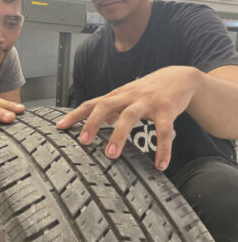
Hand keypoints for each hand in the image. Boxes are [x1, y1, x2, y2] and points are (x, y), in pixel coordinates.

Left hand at [57, 66, 200, 170]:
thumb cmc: (148, 90)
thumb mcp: (127, 96)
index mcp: (117, 96)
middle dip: (92, 123)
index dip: (75, 115)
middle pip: (106, 105)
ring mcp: (147, 102)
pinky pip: (163, 130)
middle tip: (83, 142)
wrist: (180, 77)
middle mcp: (129, 96)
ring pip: (129, 116)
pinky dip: (162, 148)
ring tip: (112, 155)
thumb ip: (111, 108)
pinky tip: (160, 165)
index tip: (60, 128)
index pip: (91, 103)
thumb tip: (95, 122)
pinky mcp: (166, 109)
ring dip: (119, 135)